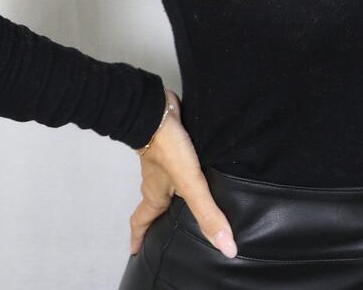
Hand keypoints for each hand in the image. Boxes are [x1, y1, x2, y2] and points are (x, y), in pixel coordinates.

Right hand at [128, 89, 236, 258]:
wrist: (158, 110)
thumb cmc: (168, 149)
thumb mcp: (191, 185)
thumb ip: (207, 213)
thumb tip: (226, 247)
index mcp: (155, 194)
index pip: (142, 221)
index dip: (139, 237)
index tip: (135, 251)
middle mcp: (155, 178)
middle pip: (153, 202)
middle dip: (157, 216)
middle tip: (163, 227)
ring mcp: (163, 159)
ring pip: (164, 180)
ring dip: (171, 190)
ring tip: (184, 198)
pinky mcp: (173, 141)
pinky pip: (176, 160)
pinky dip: (183, 167)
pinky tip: (199, 165)